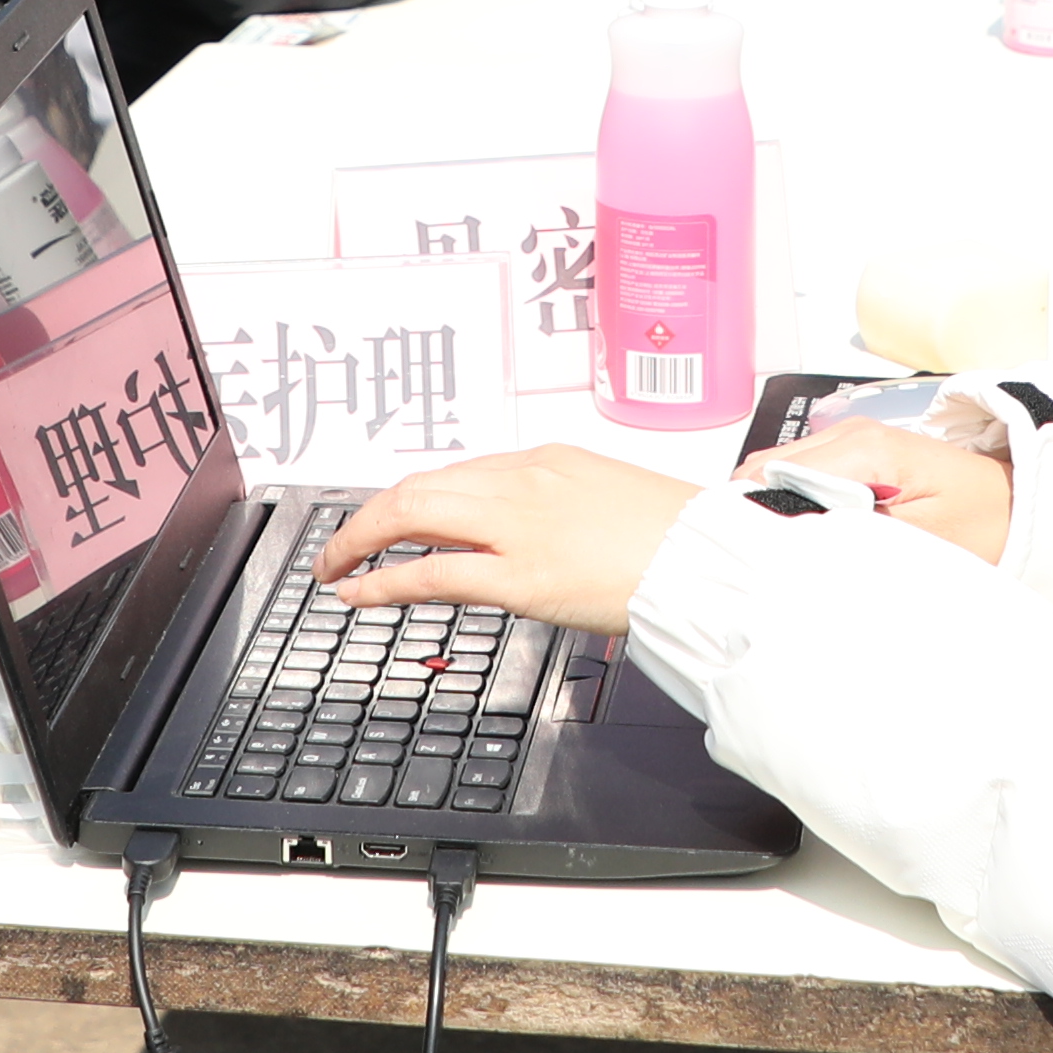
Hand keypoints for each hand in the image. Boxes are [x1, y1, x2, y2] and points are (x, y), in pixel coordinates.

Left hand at [318, 444, 700, 636]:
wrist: (715, 562)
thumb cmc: (681, 539)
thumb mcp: (614, 500)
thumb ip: (565, 509)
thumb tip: (536, 536)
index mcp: (549, 459)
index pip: (460, 473)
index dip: (414, 498)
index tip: (394, 518)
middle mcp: (525, 482)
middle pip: (421, 484)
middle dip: (369, 514)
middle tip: (344, 541)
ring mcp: (520, 526)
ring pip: (413, 514)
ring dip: (361, 540)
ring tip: (337, 566)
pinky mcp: (522, 577)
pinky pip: (433, 573)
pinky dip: (385, 580)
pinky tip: (361, 593)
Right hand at [765, 408, 1013, 566]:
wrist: (1013, 501)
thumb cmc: (978, 521)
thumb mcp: (920, 541)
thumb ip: (856, 535)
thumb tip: (798, 540)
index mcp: (862, 449)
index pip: (773, 475)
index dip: (754, 515)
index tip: (754, 557)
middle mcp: (848, 434)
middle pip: (765, 470)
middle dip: (756, 512)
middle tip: (766, 562)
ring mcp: (847, 439)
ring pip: (775, 470)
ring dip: (772, 507)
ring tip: (785, 550)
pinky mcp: (852, 452)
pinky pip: (798, 473)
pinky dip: (789, 500)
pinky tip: (805, 533)